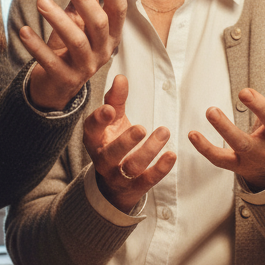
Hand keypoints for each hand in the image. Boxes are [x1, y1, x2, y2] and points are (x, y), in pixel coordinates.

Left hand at [19, 0, 126, 111]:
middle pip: (98, 24)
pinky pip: (51, 61)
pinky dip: (37, 46)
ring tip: (41, 1)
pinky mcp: (64, 79)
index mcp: (110, 34)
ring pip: (76, 41)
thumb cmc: (71, 44)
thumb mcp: (78, 16)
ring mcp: (85, 68)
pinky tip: (24, 30)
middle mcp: (103, 51)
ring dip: (58, 20)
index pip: (118, 10)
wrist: (57, 84)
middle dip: (84, 0)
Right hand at [83, 75, 175, 212]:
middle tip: (141, 128)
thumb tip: (121, 77)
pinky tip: (171, 155)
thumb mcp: (112, 120)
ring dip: (149, 151)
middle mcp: (103, 159)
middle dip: (126, 141)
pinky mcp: (136, 187)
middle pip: (112, 152)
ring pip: (132, 167)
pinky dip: (161, 168)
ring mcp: (119, 175)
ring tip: (164, 132)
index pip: (92, 129)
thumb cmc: (113, 142)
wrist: (114, 183)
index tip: (110, 109)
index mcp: (95, 139)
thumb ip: (115, 99)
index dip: (99, 119)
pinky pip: (148, 180)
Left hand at [188, 70, 264, 190]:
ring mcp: (250, 158)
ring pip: (236, 147)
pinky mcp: (236, 165)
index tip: (244, 91)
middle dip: (234, 124)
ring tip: (210, 111)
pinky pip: (219, 159)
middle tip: (218, 107)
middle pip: (250, 139)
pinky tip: (192, 134)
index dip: (260, 105)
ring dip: (222, 129)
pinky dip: (205, 148)